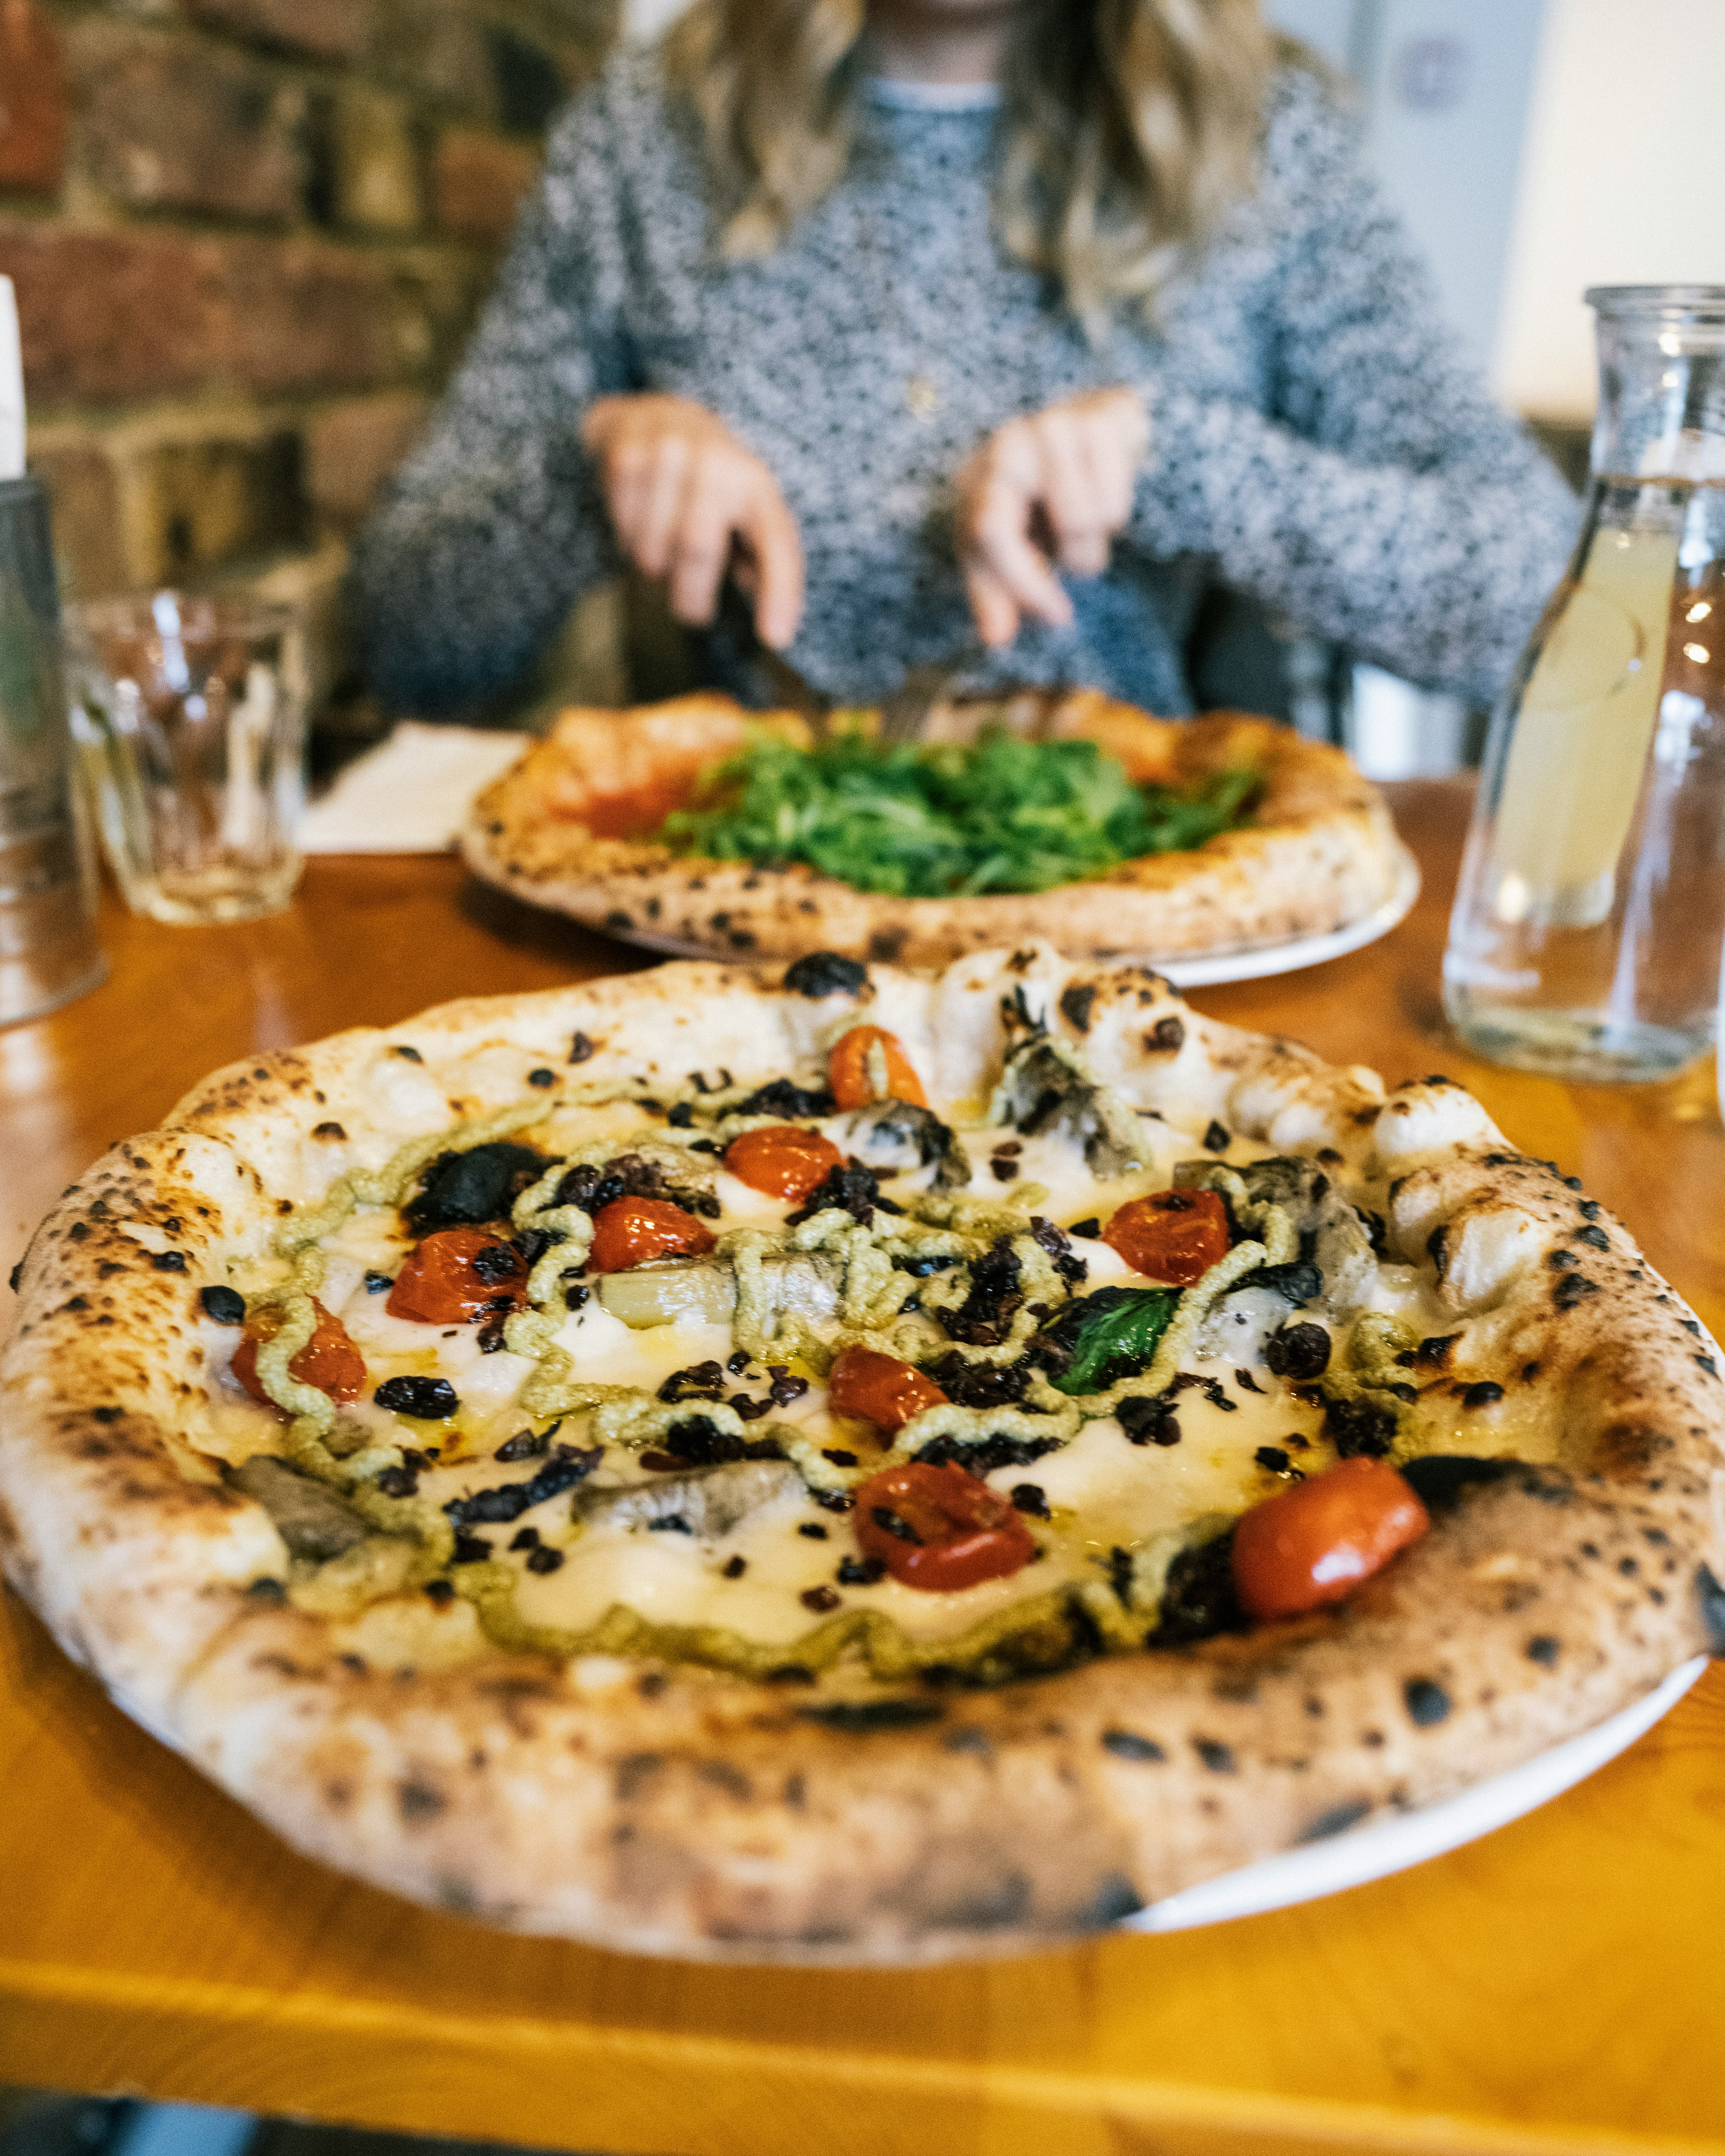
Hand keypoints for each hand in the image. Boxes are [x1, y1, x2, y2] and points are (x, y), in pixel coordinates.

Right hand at [581, 395, 804, 648]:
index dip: (779, 592)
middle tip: (690, 611)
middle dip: (690, 596)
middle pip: (697, 550)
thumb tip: (773, 622)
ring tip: (660, 545)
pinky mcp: (627, 453)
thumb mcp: (745, 512)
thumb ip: (759, 561)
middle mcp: (718, 462)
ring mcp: (670, 451)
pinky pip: (621, 524)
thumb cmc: (710, 483)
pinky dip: (625, 535)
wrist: (658, 414)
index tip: (775, 638)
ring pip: (651, 548)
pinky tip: (637, 516)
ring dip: (652, 564)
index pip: (776, 542)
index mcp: (757, 486)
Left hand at [954, 387, 1149, 645]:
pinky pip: (1116, 500)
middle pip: (1055, 524)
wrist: (1086, 434)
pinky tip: (1104, 493)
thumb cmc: (1036, 503)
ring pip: (1086, 518)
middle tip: (1075, 555)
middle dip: (1074, 557)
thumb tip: (996, 639)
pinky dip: (1116, 513)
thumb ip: (995, 596)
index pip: (990, 531)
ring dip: (1095, 539)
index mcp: (977, 481)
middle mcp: (1008, 446)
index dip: (1023, 581)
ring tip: (1088, 523)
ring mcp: (1053, 425)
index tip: (1058, 616)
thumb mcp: (1006, 552)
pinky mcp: (1097, 419)